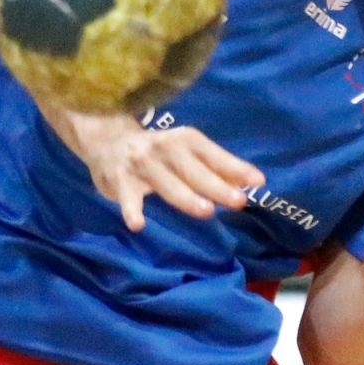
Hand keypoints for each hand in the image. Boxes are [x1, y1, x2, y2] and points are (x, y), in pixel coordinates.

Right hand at [61, 110, 264, 231]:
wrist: (105, 141)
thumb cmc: (156, 153)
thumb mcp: (186, 154)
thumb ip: (216, 168)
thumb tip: (253, 182)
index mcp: (183, 140)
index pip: (213, 154)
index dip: (235, 168)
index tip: (258, 182)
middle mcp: (164, 148)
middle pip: (193, 170)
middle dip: (216, 185)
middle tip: (239, 201)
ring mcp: (140, 164)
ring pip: (165, 182)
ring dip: (185, 196)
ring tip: (205, 211)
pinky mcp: (119, 180)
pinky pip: (127, 197)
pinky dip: (131, 209)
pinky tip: (138, 224)